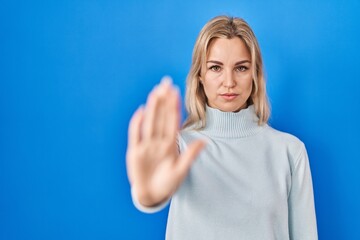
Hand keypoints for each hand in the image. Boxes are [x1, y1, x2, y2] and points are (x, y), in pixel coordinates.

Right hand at [126, 77, 204, 206]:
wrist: (152, 195)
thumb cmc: (167, 183)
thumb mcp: (180, 170)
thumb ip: (190, 155)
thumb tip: (205, 141)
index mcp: (170, 144)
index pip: (172, 121)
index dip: (173, 106)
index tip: (176, 92)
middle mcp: (158, 142)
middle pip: (161, 117)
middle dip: (163, 101)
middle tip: (165, 83)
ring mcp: (146, 145)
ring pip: (150, 122)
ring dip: (153, 107)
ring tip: (156, 92)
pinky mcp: (134, 152)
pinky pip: (135, 134)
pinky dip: (137, 122)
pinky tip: (141, 110)